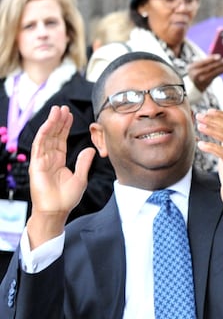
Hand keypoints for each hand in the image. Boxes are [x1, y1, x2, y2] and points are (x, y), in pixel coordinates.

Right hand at [25, 106, 92, 245]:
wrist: (56, 211)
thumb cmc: (67, 198)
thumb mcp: (80, 177)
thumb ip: (84, 162)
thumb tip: (91, 149)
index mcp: (58, 161)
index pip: (61, 140)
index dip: (65, 127)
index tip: (69, 115)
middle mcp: (49, 158)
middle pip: (54, 136)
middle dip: (58, 121)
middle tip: (63, 107)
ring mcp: (41, 161)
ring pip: (46, 137)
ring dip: (51, 123)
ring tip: (57, 110)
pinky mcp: (36, 165)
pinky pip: (39, 146)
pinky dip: (44, 134)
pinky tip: (49, 124)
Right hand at [187, 54, 222, 90]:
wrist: (195, 85)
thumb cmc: (199, 71)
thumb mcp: (199, 66)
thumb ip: (207, 60)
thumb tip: (219, 53)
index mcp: (191, 67)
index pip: (202, 62)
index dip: (211, 59)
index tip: (219, 56)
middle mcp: (194, 74)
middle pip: (209, 67)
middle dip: (219, 63)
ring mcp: (200, 80)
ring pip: (213, 72)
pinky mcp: (206, 83)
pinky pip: (216, 76)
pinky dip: (222, 71)